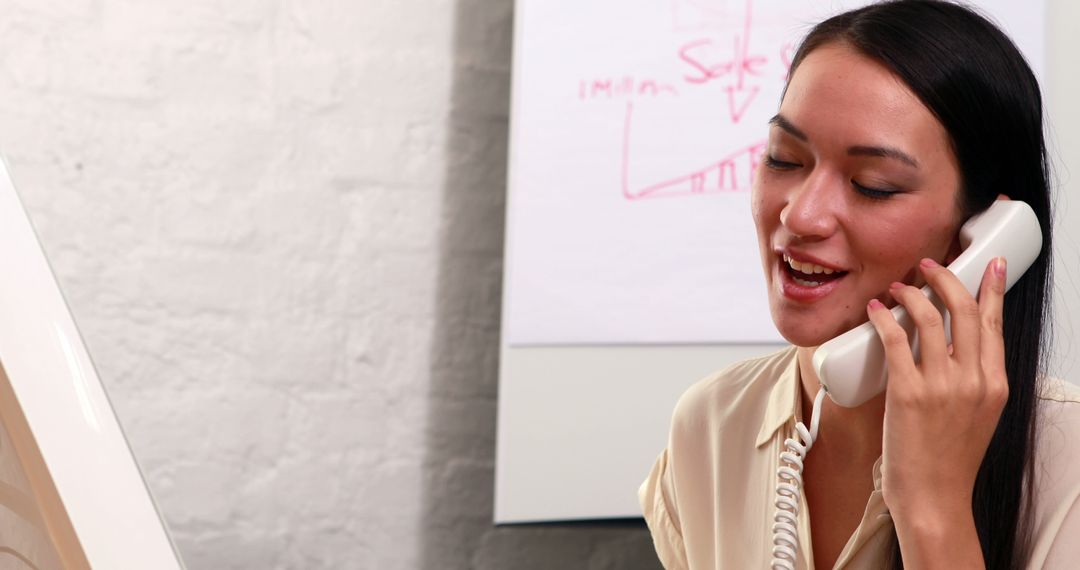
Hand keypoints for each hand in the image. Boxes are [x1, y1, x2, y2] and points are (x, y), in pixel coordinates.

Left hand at [866, 257, 1007, 536]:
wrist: (933, 497)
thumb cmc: (948, 459)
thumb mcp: (977, 415)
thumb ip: (970, 380)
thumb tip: (949, 347)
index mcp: (994, 385)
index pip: (995, 324)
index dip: (991, 289)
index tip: (989, 265)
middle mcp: (972, 381)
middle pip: (964, 311)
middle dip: (946, 279)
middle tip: (929, 265)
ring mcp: (941, 386)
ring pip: (929, 318)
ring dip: (912, 294)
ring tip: (899, 287)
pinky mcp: (908, 394)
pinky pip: (895, 341)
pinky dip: (884, 318)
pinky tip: (876, 309)